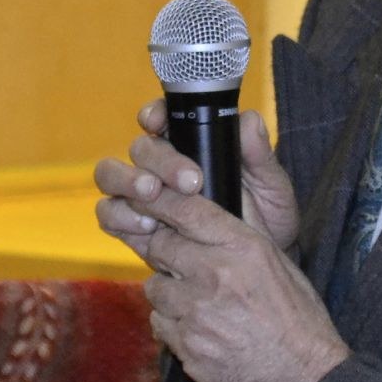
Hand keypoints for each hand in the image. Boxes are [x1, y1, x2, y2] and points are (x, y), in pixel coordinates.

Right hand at [95, 101, 299, 257]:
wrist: (258, 268)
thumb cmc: (266, 218)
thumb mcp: (272, 187)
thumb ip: (259, 155)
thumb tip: (250, 119)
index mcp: (193, 144)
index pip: (163, 118)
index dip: (154, 113)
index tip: (160, 122)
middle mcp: (162, 166)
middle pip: (141, 148)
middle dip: (159, 161)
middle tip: (188, 182)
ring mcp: (144, 197)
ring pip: (112, 176)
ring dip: (127, 182)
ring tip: (152, 195)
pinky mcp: (133, 228)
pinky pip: (110, 215)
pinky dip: (120, 217)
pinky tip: (146, 226)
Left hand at [138, 187, 347, 381]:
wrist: (305, 379)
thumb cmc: (299, 321)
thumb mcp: (279, 266)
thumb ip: (239, 243)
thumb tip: (205, 225)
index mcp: (244, 248)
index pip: (188, 211)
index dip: (161, 201)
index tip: (148, 195)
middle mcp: (215, 274)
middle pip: (161, 246)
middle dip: (166, 252)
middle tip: (179, 263)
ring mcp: (197, 312)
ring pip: (155, 288)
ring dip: (168, 293)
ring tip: (198, 304)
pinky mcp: (186, 346)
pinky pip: (160, 324)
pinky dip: (173, 325)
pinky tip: (200, 331)